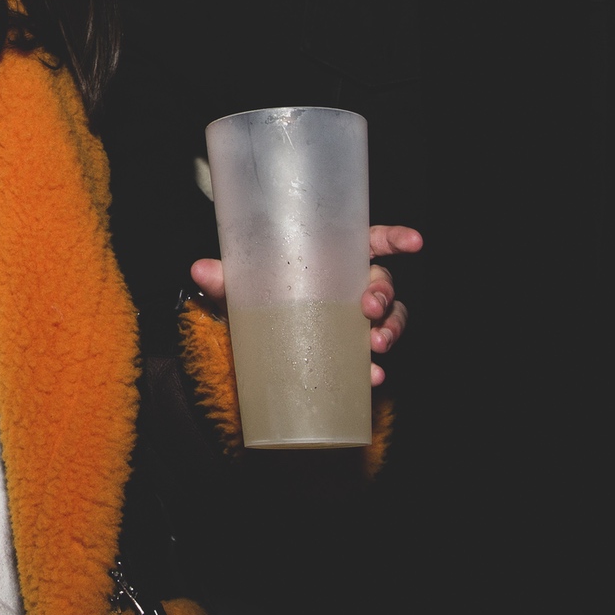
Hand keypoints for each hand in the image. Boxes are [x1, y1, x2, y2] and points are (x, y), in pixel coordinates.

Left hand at [191, 224, 421, 385]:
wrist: (247, 347)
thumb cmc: (256, 299)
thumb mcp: (240, 288)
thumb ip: (224, 278)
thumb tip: (200, 270)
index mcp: (332, 258)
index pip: (369, 241)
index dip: (395, 238)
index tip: (414, 242)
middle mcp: (350, 285)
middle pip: (383, 283)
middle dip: (384, 294)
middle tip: (369, 306)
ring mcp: (353, 320)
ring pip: (389, 320)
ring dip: (390, 330)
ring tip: (376, 344)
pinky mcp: (350, 352)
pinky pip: (372, 358)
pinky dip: (374, 368)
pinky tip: (372, 377)